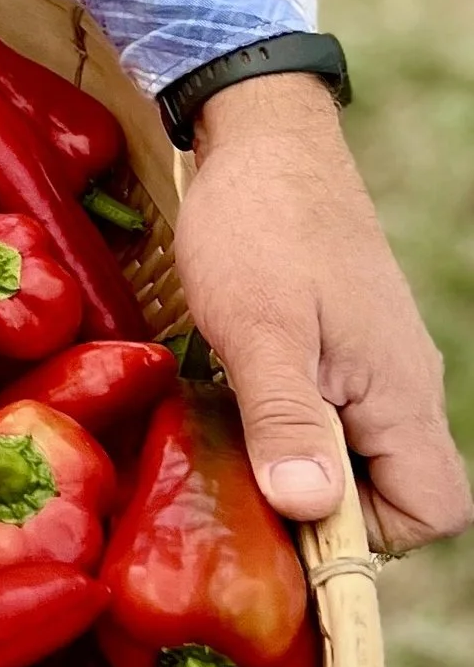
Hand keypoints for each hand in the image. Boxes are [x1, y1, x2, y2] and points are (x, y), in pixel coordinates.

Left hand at [170, 73, 469, 555]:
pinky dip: (290, 418)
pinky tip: (235, 392)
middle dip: (322, 499)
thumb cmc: (259, 225)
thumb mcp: (259, 328)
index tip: (289, 500)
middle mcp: (404, 386)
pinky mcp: (344, 342)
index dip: (367, 532)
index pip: (434, 509)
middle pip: (394, 491)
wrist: (262, 135)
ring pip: (357, 450)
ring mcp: (375, 363)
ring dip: (298, 456)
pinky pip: (334, 411)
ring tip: (232, 426)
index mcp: (402, 393)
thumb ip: (286, 418)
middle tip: (244, 467)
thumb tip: (310, 508)